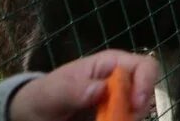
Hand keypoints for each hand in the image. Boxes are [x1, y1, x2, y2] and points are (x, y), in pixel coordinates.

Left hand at [8, 50, 158, 120]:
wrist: (32, 116)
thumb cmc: (45, 94)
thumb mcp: (54, 91)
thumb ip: (75, 88)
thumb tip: (101, 89)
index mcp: (112, 65)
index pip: (144, 66)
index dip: (146, 82)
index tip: (136, 104)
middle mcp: (120, 84)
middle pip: (145, 95)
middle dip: (134, 112)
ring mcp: (117, 104)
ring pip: (136, 114)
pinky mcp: (113, 118)